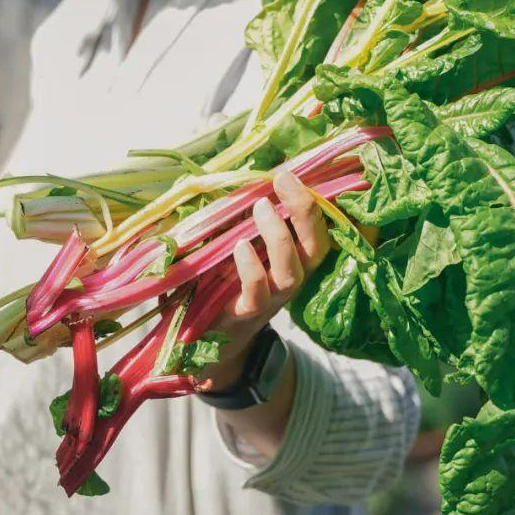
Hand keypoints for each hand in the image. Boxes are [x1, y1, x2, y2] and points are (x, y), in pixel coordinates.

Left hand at [201, 168, 329, 393]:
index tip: (289, 172)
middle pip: (315, 247)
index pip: (316, 230)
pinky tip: (239, 247)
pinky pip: (257, 293)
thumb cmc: (214, 284)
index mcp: (288, 259)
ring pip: (292, 272)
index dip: (311, 202)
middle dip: (306, 211)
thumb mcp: (224, 246)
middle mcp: (287, 280)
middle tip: (284, 179)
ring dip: (279, 237)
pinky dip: (251, 268)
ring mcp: (268, 300)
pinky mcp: (244, 316)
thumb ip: (228, 219)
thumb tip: (222, 181)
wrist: (198, 343)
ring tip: (260, 206)